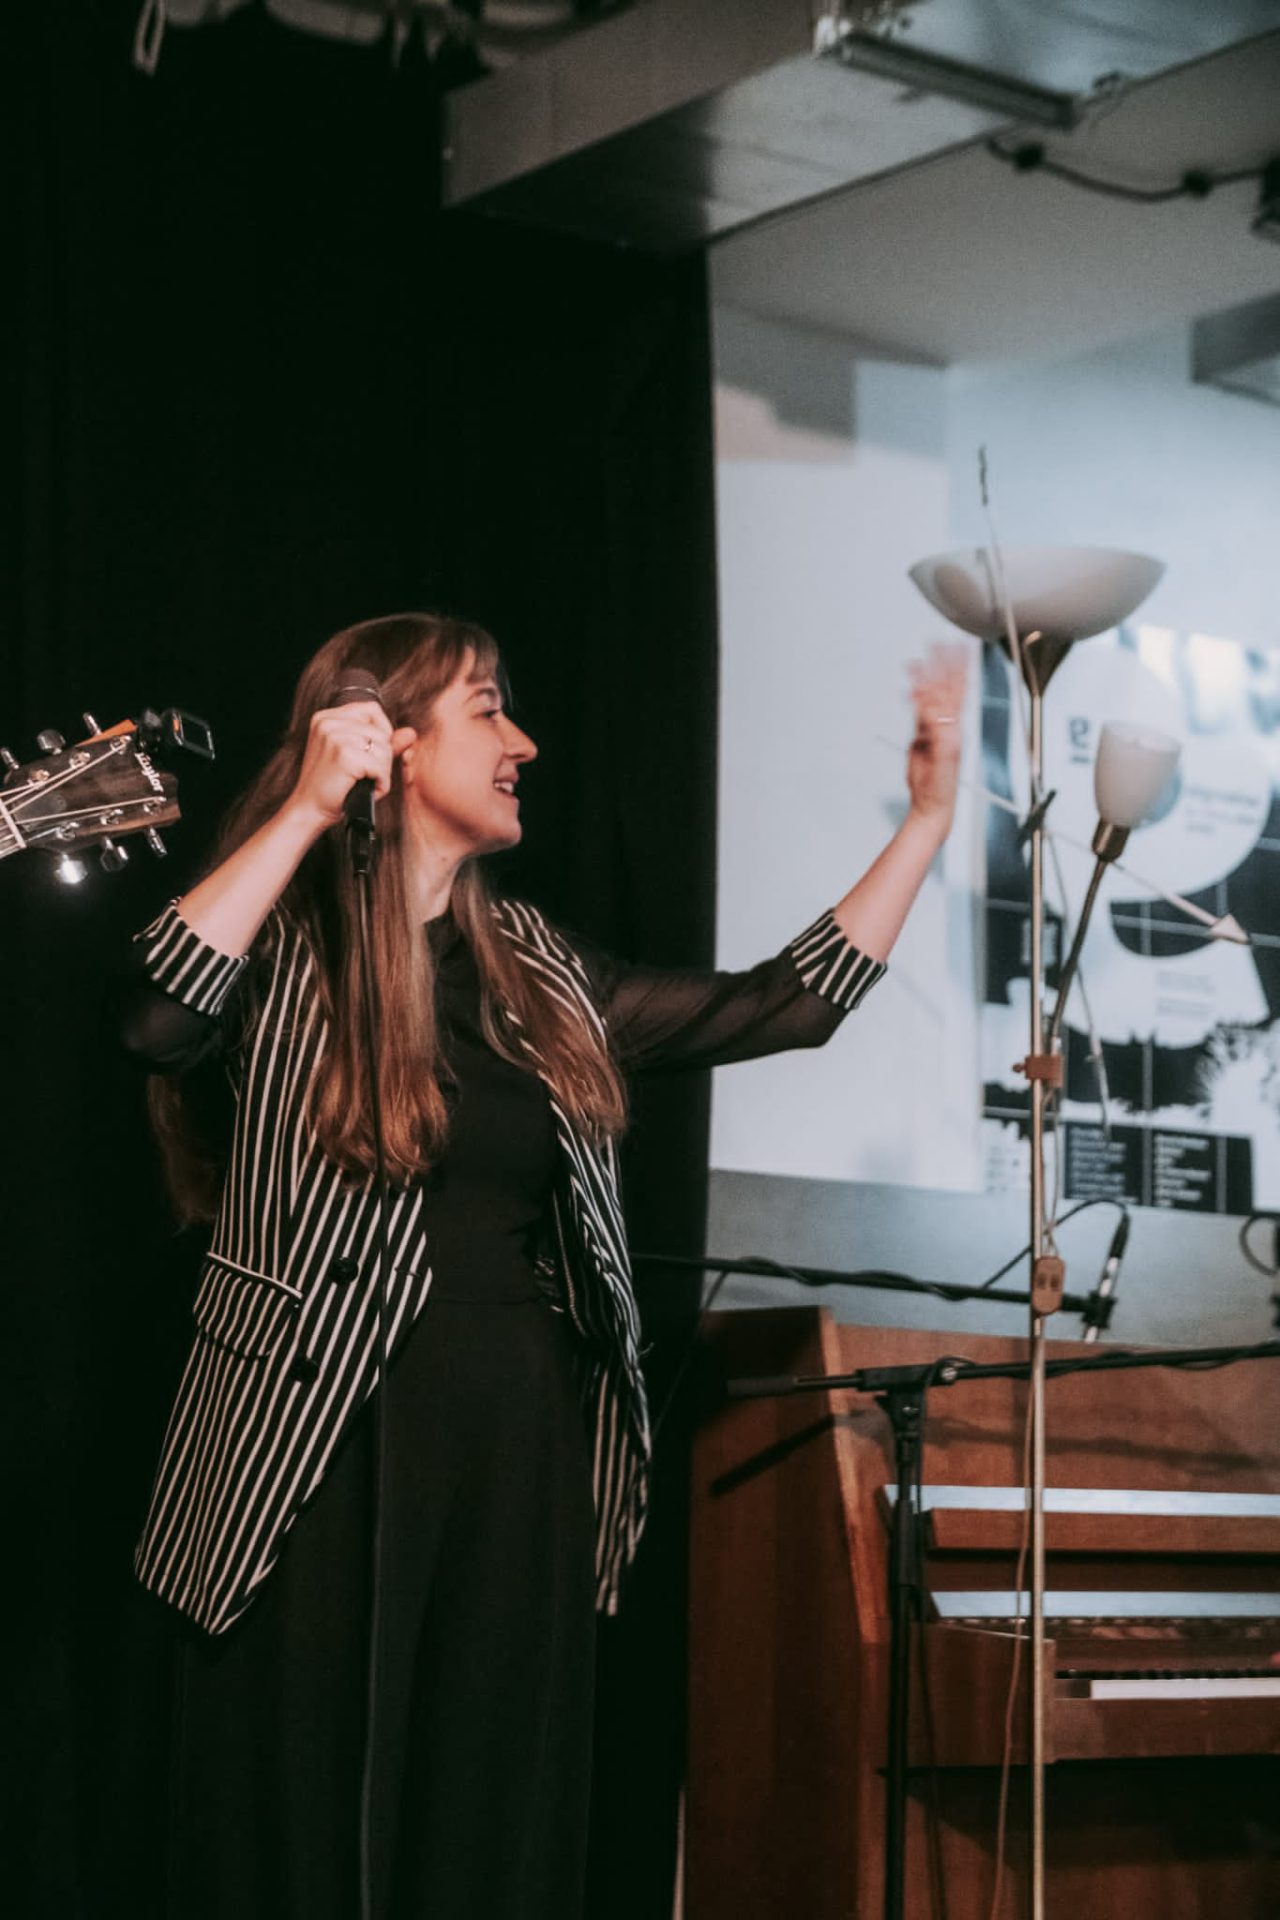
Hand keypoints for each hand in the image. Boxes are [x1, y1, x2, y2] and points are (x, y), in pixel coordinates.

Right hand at [285, 700, 417, 832]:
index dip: (383, 731)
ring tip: (366, 782)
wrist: (309, 810)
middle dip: (383, 758)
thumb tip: (411, 733)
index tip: (375, 753)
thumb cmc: (331, 786)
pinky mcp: (344, 755)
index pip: (371, 709)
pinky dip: (381, 783)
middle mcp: (329, 722)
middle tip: (367, 776)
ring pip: (384, 749)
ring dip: (382, 772)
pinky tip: (369, 790)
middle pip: (381, 732)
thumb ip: (382, 742)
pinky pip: (380, 767)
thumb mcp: (355, 757)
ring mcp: (335, 736)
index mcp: (326, 717)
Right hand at [905, 643, 967, 834]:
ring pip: (931, 696)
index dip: (956, 667)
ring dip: (926, 676)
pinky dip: (915, 695)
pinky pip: (920, 709)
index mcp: (956, 726)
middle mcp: (948, 724)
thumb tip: (932, 710)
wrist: (932, 803)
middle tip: (935, 643)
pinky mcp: (923, 736)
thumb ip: (939, 733)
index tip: (954, 646)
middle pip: (945, 687)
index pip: (956, 689)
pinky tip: (911, 687)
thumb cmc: (942, 786)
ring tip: (918, 660)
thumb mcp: (943, 758)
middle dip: (941, 664)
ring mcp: (935, 728)